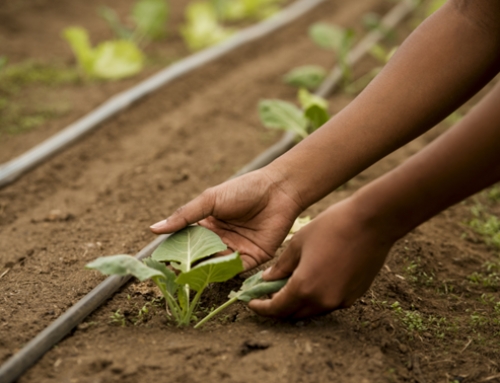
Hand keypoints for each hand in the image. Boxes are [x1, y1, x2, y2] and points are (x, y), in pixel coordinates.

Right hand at [150, 168, 303, 269]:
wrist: (277, 190)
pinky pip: (235, 269)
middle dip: (187, 265)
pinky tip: (213, 272)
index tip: (161, 259)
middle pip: (199, 257)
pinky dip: (224, 271)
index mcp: (208, 225)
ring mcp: (236, 249)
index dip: (175, 251)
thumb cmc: (243, 190)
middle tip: (173, 271)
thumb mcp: (210, 200)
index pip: (186, 242)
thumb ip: (184, 216)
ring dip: (203, 270)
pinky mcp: (253, 257)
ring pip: (215, 265)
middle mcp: (220, 240)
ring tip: (189, 273)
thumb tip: (153, 229)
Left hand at [249, 196, 394, 317]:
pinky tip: (312, 281)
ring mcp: (341, 300)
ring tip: (288, 286)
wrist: (372, 222)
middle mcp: (323, 300)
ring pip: (312, 310)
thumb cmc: (332, 227)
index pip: (277, 308)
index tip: (251, 303)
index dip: (261, 308)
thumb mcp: (298, 243)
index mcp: (305, 287)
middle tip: (267, 295)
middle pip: (294, 314)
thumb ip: (281, 266)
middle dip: (278, 307)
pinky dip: (316, 298)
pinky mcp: (354, 296)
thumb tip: (266, 279)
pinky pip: (329, 303)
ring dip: (298, 303)